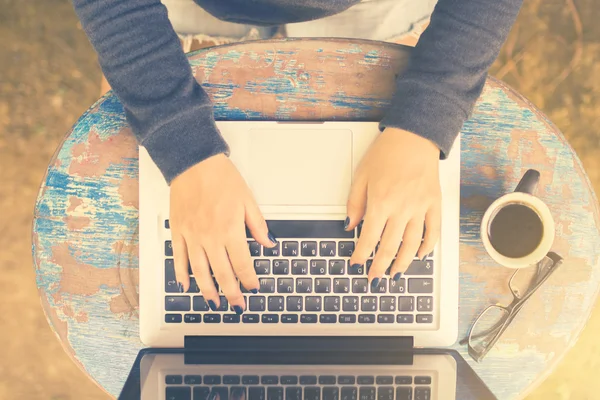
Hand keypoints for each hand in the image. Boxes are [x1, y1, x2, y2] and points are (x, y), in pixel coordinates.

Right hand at [169, 154, 275, 312]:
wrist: (193, 162)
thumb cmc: (221, 178)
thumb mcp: (247, 199)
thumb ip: (257, 225)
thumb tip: (268, 242)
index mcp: (230, 230)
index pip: (242, 264)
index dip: (249, 280)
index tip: (253, 289)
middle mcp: (210, 237)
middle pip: (222, 273)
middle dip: (231, 293)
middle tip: (237, 305)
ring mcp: (191, 236)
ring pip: (199, 271)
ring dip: (207, 290)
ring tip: (214, 303)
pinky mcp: (178, 231)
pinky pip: (178, 258)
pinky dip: (181, 274)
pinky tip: (186, 285)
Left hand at [346, 127, 440, 287]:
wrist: (414, 137)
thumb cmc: (387, 153)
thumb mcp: (361, 175)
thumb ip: (355, 203)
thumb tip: (349, 226)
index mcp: (380, 202)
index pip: (368, 238)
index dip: (360, 255)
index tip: (355, 264)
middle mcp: (401, 208)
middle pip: (389, 247)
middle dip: (379, 267)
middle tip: (373, 278)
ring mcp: (420, 208)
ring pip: (412, 245)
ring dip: (402, 264)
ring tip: (394, 274)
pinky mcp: (434, 204)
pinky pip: (433, 232)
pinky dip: (428, 247)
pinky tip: (420, 256)